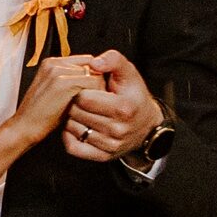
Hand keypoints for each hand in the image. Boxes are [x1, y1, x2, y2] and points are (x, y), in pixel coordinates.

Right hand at [14, 49, 95, 145]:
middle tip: (96, 101)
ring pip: (94, 74)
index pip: (86, 61)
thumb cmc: (41, 115)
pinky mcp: (62, 82)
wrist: (24, 127)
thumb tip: (96, 80)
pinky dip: (96, 97)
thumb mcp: (55, 92)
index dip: (93, 77)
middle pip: (92, 66)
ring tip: (92, 106)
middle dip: (97, 83)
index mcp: (51, 63)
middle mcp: (54, 63)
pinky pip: (92, 84)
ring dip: (98, 90)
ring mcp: (57, 71)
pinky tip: (89, 109)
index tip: (95, 93)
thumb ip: (71, 80)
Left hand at [63, 49, 163, 164]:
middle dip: (75, 103)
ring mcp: (110, 144)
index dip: (81, 90)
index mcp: (123, 107)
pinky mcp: (103, 156)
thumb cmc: (134, 96)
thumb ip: (113, 60)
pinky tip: (77, 126)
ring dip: (73, 118)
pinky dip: (69, 136)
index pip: (84, 98)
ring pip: (73, 128)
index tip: (86, 88)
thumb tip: (94, 63)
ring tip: (82, 112)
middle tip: (82, 100)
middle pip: (77, 113)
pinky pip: (73, 147)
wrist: (147, 125)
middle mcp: (117, 129)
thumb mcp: (128, 72)